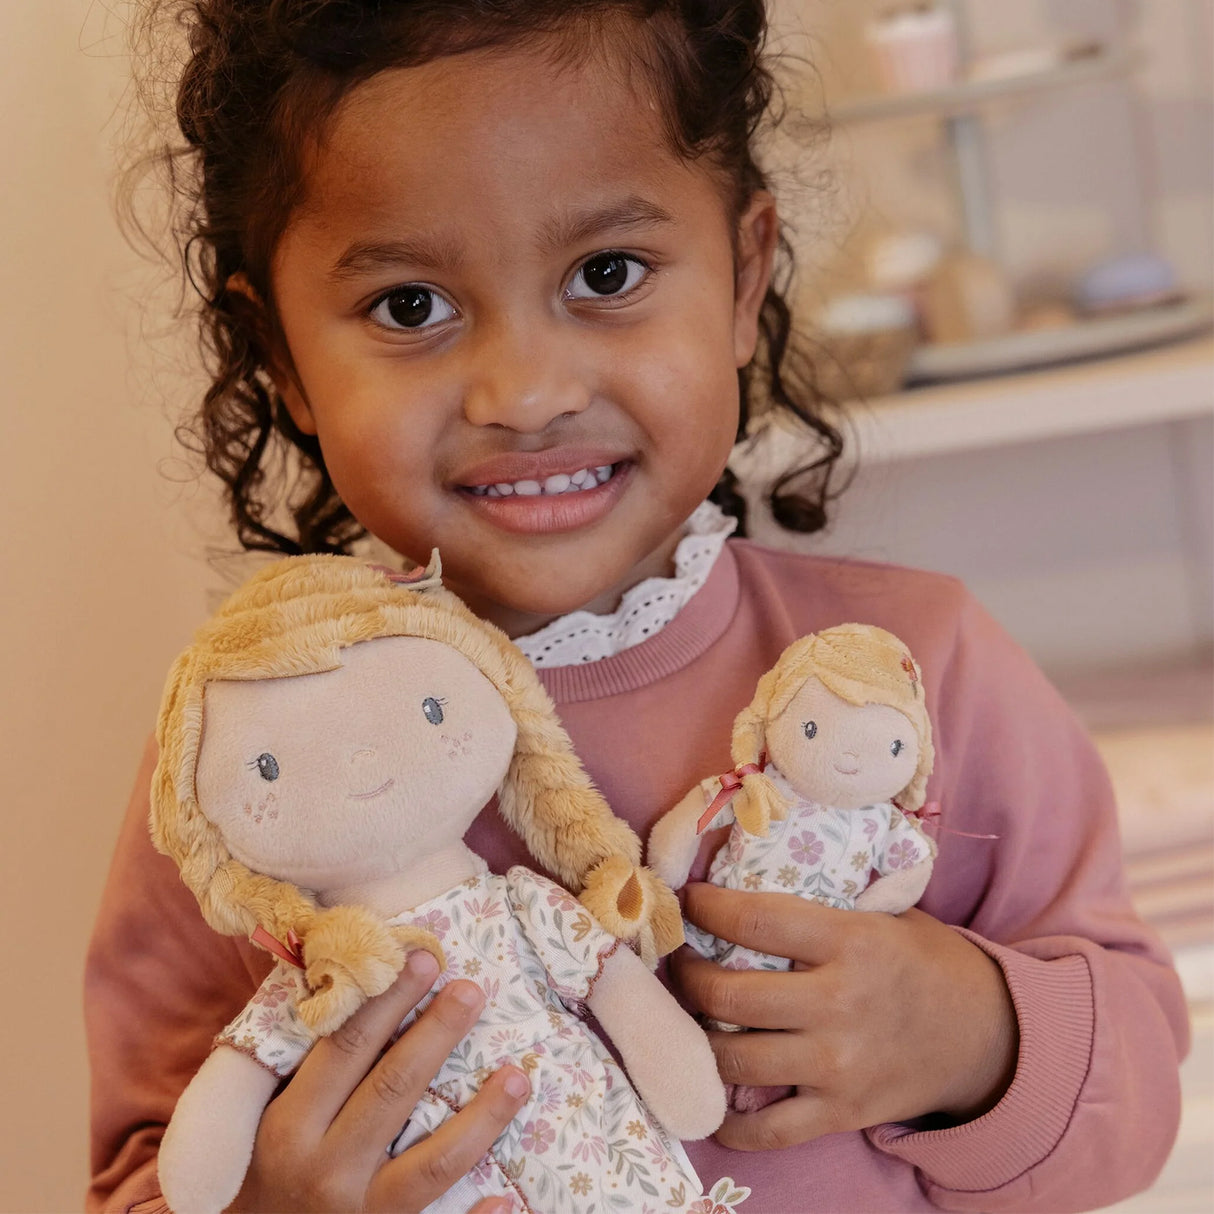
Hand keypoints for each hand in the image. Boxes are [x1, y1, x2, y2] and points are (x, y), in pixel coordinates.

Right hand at [230, 950, 528, 1212]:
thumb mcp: (264, 1120)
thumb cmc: (262, 1175)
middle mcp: (325, 1168)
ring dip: (482, 1116)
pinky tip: (508, 1196)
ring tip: (517, 1076)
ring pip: (433, 1161)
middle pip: (393, 1088)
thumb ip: (302, 1065)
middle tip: (472, 989)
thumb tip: (347, 985)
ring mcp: (361, 1212)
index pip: (345, 1047)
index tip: (423, 957)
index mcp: (290, 1126)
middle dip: (437, 1033)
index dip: (387, 998)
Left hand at [670, 884, 1017, 1151]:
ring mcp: (838, 1066)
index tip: (688, 902)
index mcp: (851, 942)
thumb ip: (821, 905)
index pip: (753, 920)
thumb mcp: (883, 914)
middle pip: (728, 996)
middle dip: (688, 975)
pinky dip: (727, 1122)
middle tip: (680, 961)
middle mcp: (839, 1004)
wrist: (986, 1036)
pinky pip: (766, 1130)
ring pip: (733, 1061)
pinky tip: (711, 1096)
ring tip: (691, 1015)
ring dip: (697, 1038)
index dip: (706, 909)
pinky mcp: (842, 1114)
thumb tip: (741, 875)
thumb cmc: (923, 961)